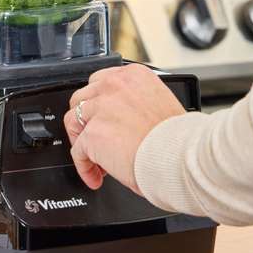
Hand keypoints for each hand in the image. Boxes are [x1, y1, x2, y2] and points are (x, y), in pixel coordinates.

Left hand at [63, 64, 184, 193]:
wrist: (179, 156)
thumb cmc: (178, 139)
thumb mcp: (160, 104)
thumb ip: (137, 103)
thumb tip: (125, 120)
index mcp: (133, 76)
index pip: (102, 82)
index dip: (99, 104)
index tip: (103, 118)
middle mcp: (115, 86)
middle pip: (82, 98)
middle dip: (86, 120)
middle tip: (96, 138)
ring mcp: (101, 108)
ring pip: (73, 121)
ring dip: (81, 141)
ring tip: (93, 158)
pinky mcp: (93, 133)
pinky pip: (77, 151)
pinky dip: (84, 166)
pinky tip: (96, 176)